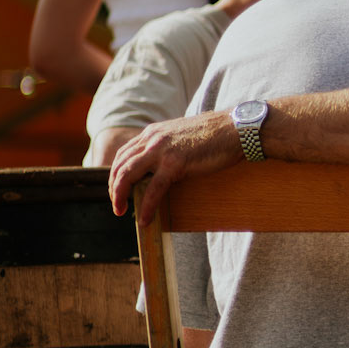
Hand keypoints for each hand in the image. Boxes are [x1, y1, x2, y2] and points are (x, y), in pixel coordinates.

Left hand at [108, 109, 241, 223]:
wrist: (235, 128)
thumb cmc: (216, 135)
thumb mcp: (183, 136)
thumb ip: (169, 147)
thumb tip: (164, 167)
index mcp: (153, 133)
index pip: (124, 153)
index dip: (116, 173)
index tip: (118, 188)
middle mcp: (152, 139)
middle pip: (120, 164)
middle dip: (114, 187)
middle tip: (116, 205)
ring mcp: (161, 150)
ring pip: (128, 175)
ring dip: (120, 195)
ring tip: (120, 211)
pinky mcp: (175, 163)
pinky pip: (153, 189)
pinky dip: (146, 206)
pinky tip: (145, 219)